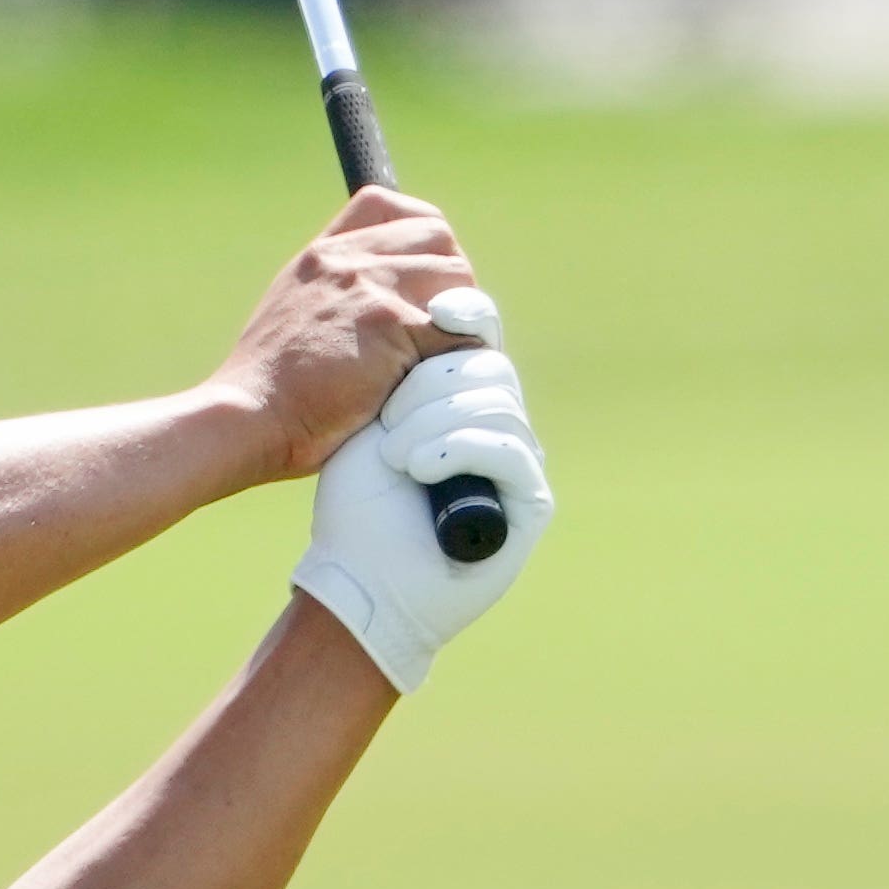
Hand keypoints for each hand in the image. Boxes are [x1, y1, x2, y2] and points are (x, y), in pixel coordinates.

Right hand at [207, 189, 481, 479]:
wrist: (250, 416)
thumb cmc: (272, 389)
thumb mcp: (294, 316)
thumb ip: (338, 296)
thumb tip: (395, 304)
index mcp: (323, 255)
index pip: (391, 207)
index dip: (424, 238)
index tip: (428, 278)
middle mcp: (347, 259)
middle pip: (440, 239)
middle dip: (454, 283)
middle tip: (441, 331)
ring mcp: (370, 286)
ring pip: (459, 281)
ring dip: (463, 321)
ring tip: (438, 358)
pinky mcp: (391, 323)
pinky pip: (458, 331)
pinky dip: (459, 358)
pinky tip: (435, 381)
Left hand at [290, 291, 553, 693]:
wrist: (360, 578)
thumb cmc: (357, 505)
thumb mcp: (373, 423)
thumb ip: (406, 372)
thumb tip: (431, 313)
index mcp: (461, 399)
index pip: (482, 337)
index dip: (467, 314)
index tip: (435, 310)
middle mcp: (499, 424)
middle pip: (488, 367)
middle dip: (430, 386)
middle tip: (387, 424)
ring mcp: (520, 461)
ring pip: (496, 403)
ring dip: (435, 424)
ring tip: (396, 457)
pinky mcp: (531, 501)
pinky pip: (507, 448)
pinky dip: (459, 450)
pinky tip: (419, 468)